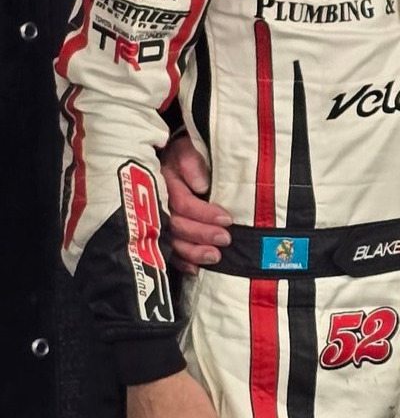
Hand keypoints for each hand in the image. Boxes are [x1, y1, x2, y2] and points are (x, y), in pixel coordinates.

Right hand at [161, 133, 231, 273]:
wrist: (163, 154)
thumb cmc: (180, 152)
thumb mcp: (184, 149)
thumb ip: (191, 162)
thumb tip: (201, 185)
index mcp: (163, 184)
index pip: (183, 203)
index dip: (204, 213)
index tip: (227, 219)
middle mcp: (157, 204)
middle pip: (177, 225)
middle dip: (202, 234)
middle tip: (225, 239)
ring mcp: (155, 220)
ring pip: (172, 241)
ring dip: (194, 252)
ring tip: (215, 257)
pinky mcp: (157, 233)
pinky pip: (167, 252)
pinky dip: (181, 262)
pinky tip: (195, 269)